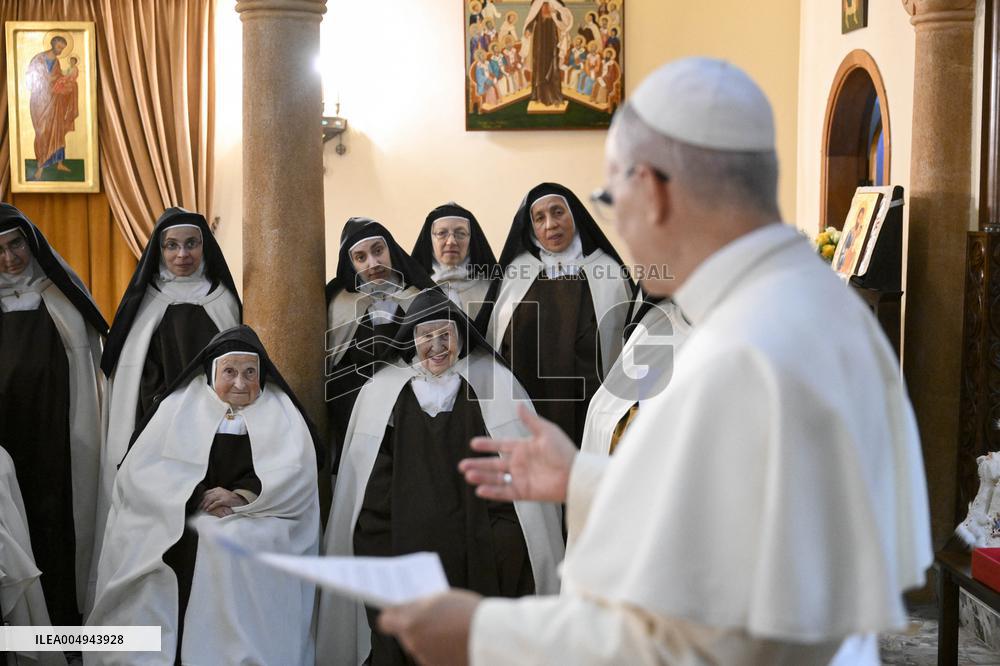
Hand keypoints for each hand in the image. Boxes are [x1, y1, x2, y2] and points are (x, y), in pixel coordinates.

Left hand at [199, 487, 247, 516]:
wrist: (241, 500)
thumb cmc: (230, 499)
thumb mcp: (222, 495)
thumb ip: (215, 495)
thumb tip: (206, 500)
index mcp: (218, 489)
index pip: (206, 492)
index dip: (201, 498)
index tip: (198, 503)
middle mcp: (219, 491)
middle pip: (207, 496)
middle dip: (202, 502)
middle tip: (199, 508)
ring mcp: (222, 495)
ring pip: (210, 499)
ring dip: (205, 505)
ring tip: (203, 509)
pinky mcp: (225, 500)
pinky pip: (215, 503)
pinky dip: (210, 507)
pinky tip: (208, 510)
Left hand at [378, 590, 481, 665]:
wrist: (490, 636)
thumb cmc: (467, 613)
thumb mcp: (441, 599)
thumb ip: (422, 605)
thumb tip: (414, 607)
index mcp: (409, 622)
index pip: (385, 621)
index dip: (391, 614)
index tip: (397, 608)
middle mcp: (412, 643)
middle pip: (405, 634)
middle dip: (414, 626)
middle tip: (427, 616)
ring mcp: (425, 658)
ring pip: (420, 646)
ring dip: (429, 638)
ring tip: (446, 628)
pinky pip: (433, 655)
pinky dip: (440, 649)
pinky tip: (453, 640)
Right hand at [459, 404, 575, 502]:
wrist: (575, 473)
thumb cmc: (564, 451)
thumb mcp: (547, 431)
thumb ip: (530, 420)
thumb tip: (518, 405)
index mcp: (523, 448)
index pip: (500, 445)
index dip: (487, 445)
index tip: (473, 443)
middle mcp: (519, 463)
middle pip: (493, 464)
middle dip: (478, 464)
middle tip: (462, 465)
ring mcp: (520, 478)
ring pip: (496, 478)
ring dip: (482, 477)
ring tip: (468, 475)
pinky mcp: (524, 492)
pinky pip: (505, 492)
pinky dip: (492, 492)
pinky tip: (480, 490)